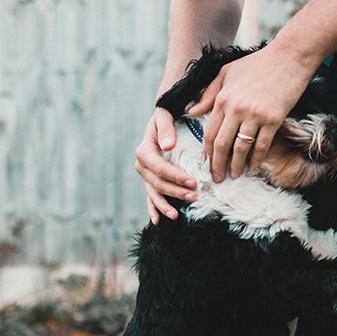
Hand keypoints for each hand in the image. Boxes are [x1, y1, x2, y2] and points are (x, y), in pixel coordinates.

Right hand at [134, 107, 196, 223]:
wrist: (164, 117)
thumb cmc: (167, 115)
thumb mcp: (165, 115)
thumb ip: (166, 128)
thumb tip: (168, 145)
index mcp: (144, 150)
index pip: (160, 168)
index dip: (176, 177)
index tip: (193, 182)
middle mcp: (142, 165)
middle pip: (158, 183)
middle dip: (175, 192)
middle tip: (194, 197)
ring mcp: (146, 175)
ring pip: (154, 193)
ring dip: (164, 205)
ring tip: (176, 216)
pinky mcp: (151, 180)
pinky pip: (150, 197)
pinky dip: (153, 209)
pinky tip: (158, 221)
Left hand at [187, 44, 317, 181]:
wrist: (289, 57)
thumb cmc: (258, 63)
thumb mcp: (227, 72)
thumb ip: (209, 93)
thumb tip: (192, 111)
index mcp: (223, 98)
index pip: (210, 132)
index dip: (207, 152)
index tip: (206, 164)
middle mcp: (236, 108)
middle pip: (221, 144)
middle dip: (217, 164)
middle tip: (217, 178)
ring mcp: (255, 115)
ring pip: (240, 147)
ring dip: (236, 165)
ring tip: (234, 176)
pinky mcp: (273, 119)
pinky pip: (261, 145)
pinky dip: (256, 159)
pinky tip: (253, 167)